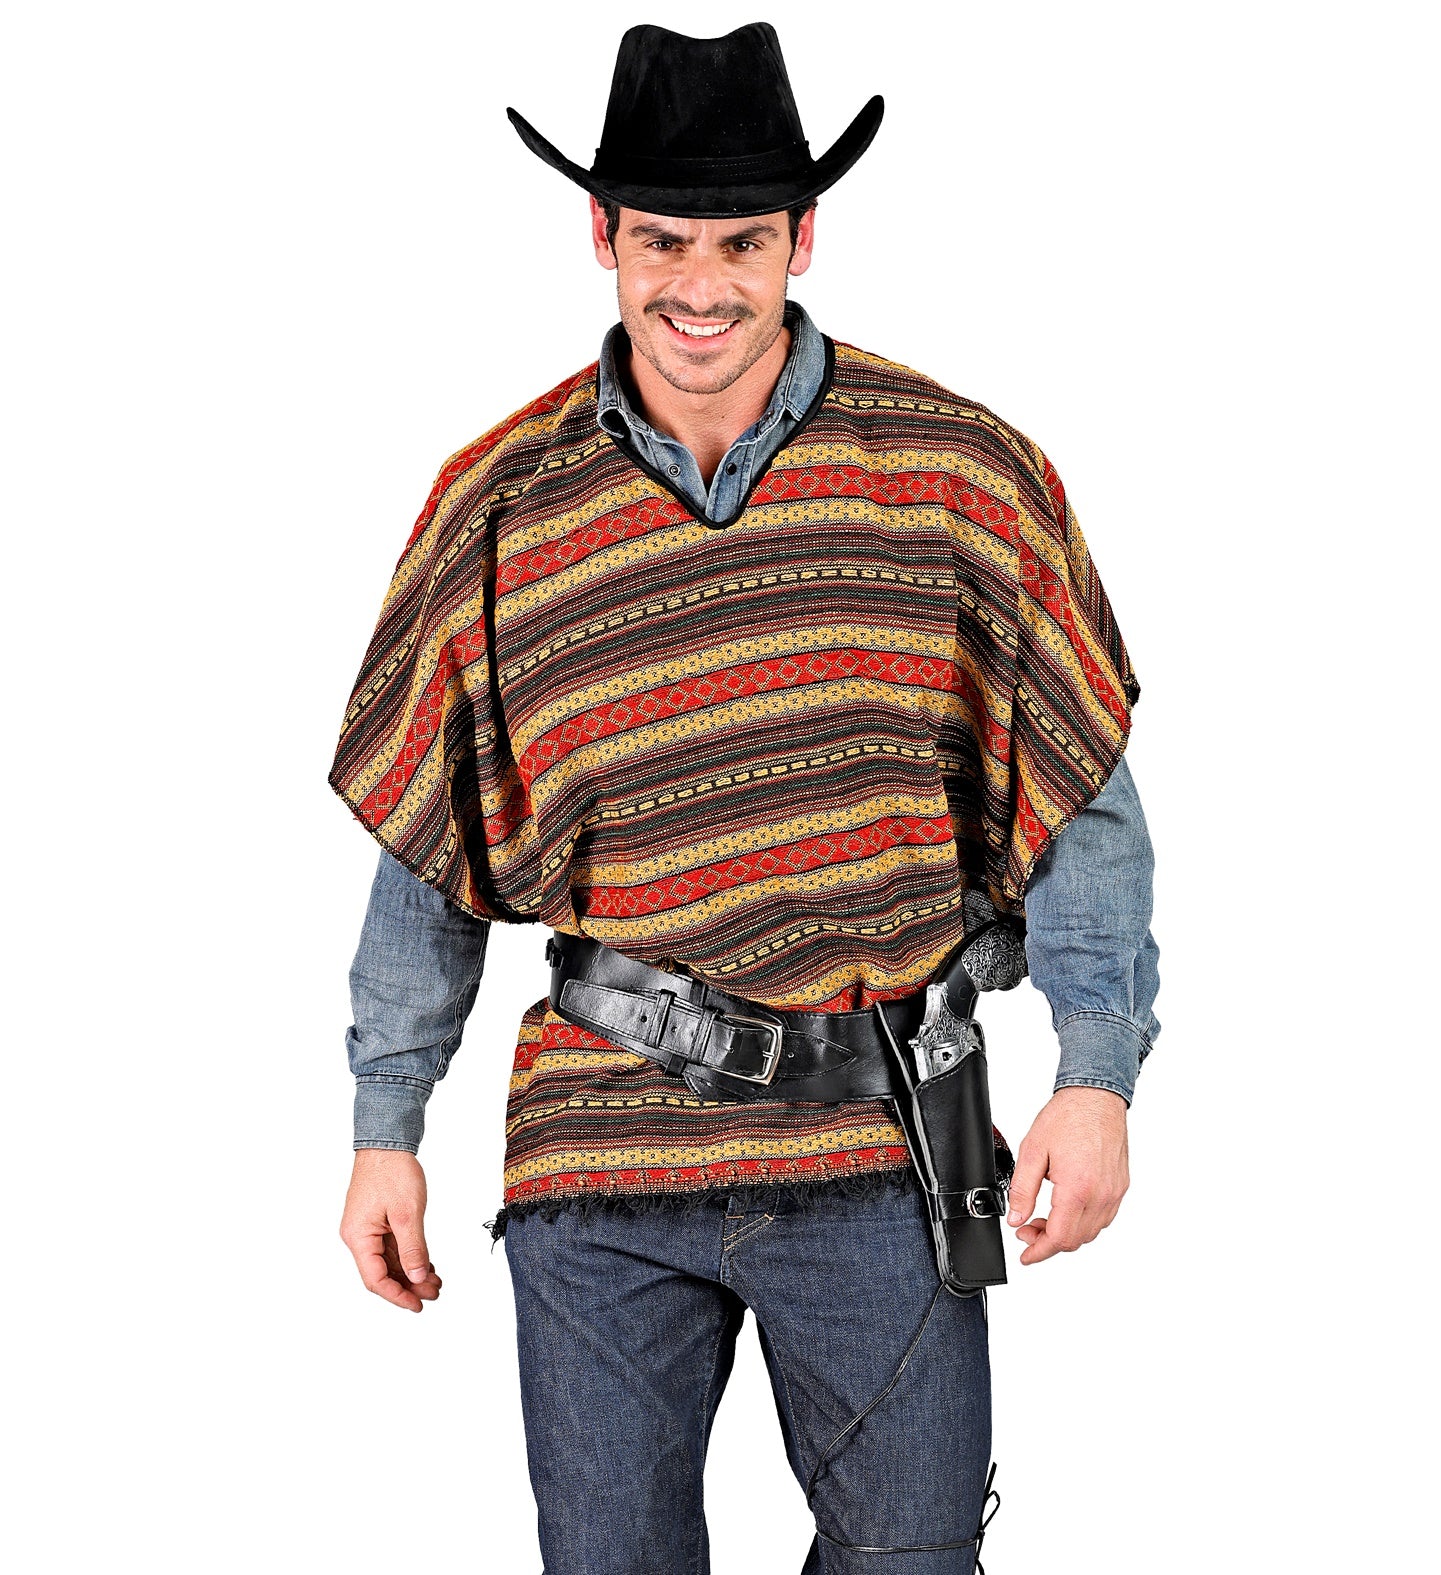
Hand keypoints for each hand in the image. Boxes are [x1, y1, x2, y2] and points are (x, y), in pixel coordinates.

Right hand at [339, 1149, 442, 1311]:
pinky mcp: (376, 1220)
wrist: (387, 1141)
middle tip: (434, 1293)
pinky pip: (391, 1247)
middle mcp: (358, 1236)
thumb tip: (418, 1277)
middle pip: (382, 1272)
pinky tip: (426, 1263)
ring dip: (411, 1272)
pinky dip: (409, 1256)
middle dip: (409, 1285)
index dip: (397, 1295)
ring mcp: (367, 1228)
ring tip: (435, 1281)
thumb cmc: (392, 1171)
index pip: (375, 1279)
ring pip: (388, 1261)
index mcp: (358, 1237)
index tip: (418, 1305)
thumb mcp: (407, 1213)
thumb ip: (413, 1248)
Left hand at [1006, 1087, 1128, 1265]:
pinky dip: (1083, 1222)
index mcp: (1077, 1188)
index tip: (1026, 1256)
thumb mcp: (1032, 1151)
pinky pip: (1103, 1218)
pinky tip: (1066, 1210)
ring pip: (1090, 1232)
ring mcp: (1114, 1192)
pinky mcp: (1120, 1186)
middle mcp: (1101, 1195)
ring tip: (1044, 1220)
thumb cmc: (1068, 1117)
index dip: (1039, 1252)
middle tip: (1027, 1230)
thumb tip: (1016, 1218)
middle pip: (1075, 1240)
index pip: (1059, 1238)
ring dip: (1066, 1234)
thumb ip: (1022, 1190)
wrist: (1096, 1096)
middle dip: (1048, 1243)